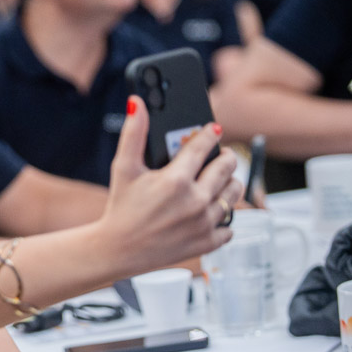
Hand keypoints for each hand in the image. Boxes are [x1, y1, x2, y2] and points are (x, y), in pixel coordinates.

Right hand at [103, 95, 241, 275]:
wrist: (118, 249)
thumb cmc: (121, 207)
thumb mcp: (123, 167)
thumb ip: (132, 133)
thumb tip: (136, 103)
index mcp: (175, 180)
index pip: (203, 147)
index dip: (210, 134)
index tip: (213, 129)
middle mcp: (195, 201)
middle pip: (227, 168)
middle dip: (226, 158)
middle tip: (221, 156)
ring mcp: (203, 223)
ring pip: (234, 194)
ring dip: (230, 184)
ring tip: (220, 181)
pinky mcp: (207, 242)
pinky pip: (230, 226)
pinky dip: (224, 218)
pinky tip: (210, 211)